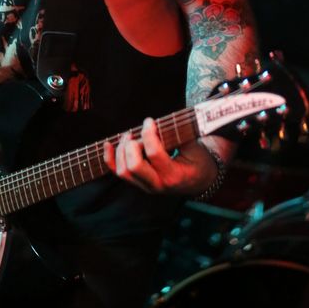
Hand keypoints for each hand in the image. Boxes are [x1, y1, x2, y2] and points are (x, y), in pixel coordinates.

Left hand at [103, 118, 218, 195]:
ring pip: (123, 171)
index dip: (149, 133)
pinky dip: (109, 159)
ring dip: (121, 150)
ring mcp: (146, 186)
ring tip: (128, 137)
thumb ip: (179, 135)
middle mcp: (158, 184)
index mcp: (174, 175)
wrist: (200, 181)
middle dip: (131, 145)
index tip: (149, 121)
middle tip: (136, 133)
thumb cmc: (198, 161)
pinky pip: (118, 174)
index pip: (154, 154)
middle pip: (134, 166)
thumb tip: (158, 122)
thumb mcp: (194, 147)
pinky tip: (108, 144)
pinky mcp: (139, 184)